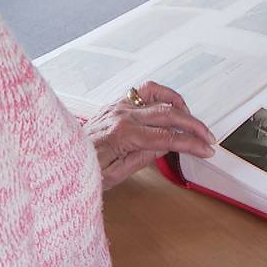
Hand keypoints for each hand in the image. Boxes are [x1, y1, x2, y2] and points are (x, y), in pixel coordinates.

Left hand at [83, 81, 215, 189]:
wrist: (58, 160)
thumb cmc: (82, 170)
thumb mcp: (115, 175)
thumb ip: (143, 158)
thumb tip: (168, 146)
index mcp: (123, 135)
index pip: (168, 137)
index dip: (191, 143)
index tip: (206, 149)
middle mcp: (122, 115)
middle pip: (169, 114)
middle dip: (194, 126)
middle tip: (208, 137)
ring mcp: (118, 106)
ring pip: (159, 96)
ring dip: (181, 107)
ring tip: (193, 121)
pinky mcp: (116, 104)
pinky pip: (144, 91)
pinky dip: (162, 95)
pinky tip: (171, 104)